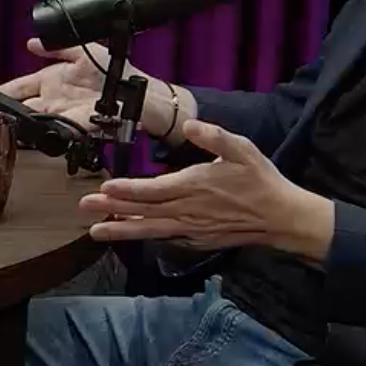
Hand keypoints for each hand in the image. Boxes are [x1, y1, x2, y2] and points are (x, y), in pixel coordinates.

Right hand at [0, 37, 190, 138]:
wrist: (137, 91)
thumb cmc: (115, 71)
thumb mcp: (83, 52)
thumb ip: (57, 47)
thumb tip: (31, 43)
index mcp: (50, 81)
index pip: (19, 88)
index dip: (4, 92)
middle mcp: (53, 100)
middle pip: (22, 108)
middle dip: (7, 112)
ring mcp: (63, 114)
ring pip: (34, 122)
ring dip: (22, 124)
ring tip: (7, 125)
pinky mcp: (77, 126)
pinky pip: (58, 130)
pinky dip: (48, 131)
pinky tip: (35, 131)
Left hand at [79, 120, 334, 257]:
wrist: (280, 217)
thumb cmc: (260, 180)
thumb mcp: (242, 149)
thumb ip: (214, 136)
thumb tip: (192, 124)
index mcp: (194, 186)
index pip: (153, 189)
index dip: (127, 190)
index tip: (104, 188)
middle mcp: (188, 211)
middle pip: (143, 211)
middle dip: (112, 210)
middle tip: (84, 209)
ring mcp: (191, 229)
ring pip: (150, 229)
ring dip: (122, 229)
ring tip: (96, 231)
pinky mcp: (197, 240)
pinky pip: (165, 238)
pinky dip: (145, 237)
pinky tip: (131, 233)